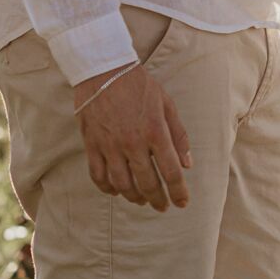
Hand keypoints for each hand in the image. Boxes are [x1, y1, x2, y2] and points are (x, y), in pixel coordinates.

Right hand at [72, 64, 192, 210]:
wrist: (104, 72)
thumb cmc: (140, 87)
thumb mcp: (167, 105)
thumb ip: (178, 135)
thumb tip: (187, 164)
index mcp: (155, 132)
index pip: (171, 171)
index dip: (178, 191)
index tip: (182, 203)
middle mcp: (133, 143)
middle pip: (147, 183)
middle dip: (158, 199)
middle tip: (163, 207)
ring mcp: (110, 146)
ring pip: (122, 185)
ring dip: (134, 197)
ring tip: (143, 200)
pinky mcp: (92, 145)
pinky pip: (98, 176)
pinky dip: (108, 188)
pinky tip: (117, 191)